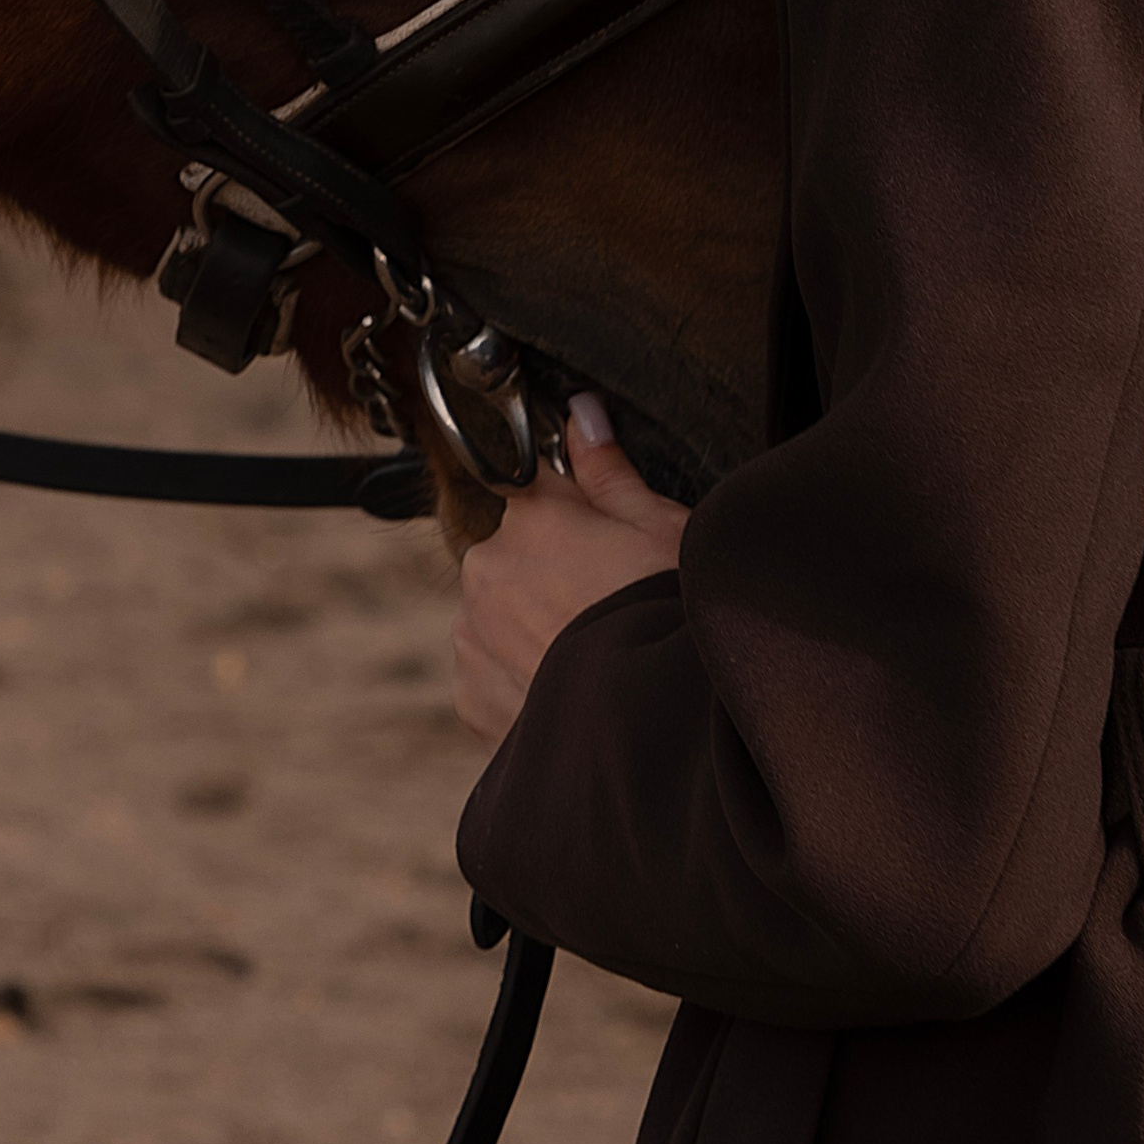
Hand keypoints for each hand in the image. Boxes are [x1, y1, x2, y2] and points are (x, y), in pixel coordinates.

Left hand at [451, 395, 688, 747]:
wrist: (659, 732)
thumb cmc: (673, 620)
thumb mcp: (660, 529)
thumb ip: (608, 468)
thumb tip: (580, 410)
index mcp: (531, 516)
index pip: (539, 492)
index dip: (578, 516)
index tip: (606, 545)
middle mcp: (487, 567)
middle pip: (516, 553)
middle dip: (553, 571)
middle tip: (610, 607)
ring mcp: (473, 633)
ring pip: (498, 611)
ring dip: (531, 626)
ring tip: (594, 656)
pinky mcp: (470, 695)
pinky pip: (490, 672)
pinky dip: (520, 678)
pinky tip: (570, 689)